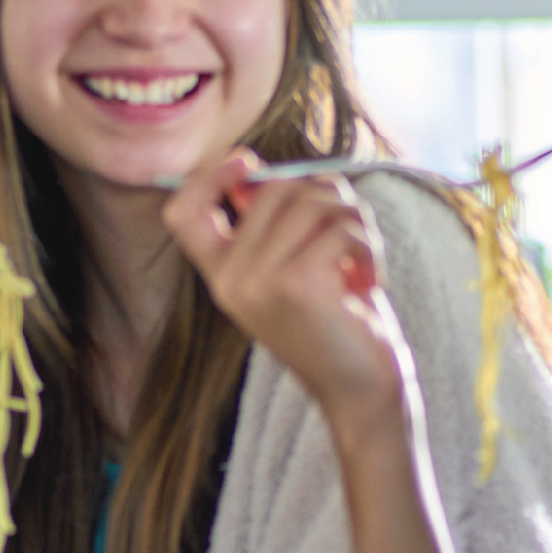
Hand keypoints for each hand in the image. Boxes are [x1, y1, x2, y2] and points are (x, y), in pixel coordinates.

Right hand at [164, 151, 413, 446]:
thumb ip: (274, 225)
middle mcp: (230, 280)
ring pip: (313, 201)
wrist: (361, 389)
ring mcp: (259, 282)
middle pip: (272, 189)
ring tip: (362, 258)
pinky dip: (369, 245)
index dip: (208, 176)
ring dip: (355, 221)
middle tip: (348, 232)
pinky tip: (369, 278)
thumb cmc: (337, 321)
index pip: (182, 213)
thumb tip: (262, 171)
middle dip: (324, 195)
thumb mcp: (291, 269)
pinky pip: (340, 227)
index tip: (247, 163)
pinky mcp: (298, 284)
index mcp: (221, 276)